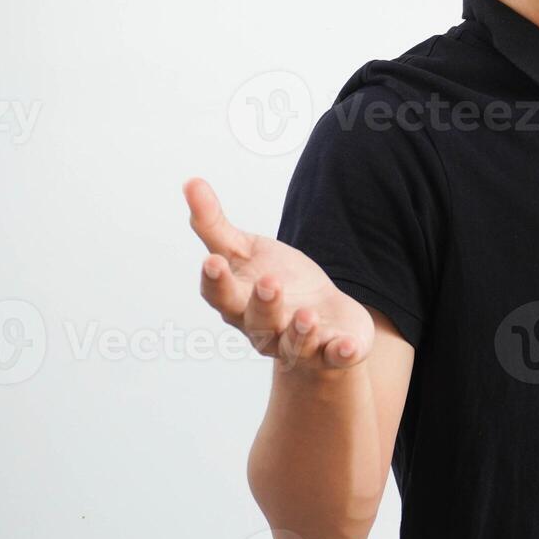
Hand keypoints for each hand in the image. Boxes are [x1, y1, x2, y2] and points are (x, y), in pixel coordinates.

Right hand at [184, 177, 375, 374]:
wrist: (320, 317)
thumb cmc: (275, 281)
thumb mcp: (245, 250)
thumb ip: (215, 224)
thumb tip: (191, 182)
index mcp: (239, 302)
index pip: (219, 295)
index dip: (215, 281)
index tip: (212, 261)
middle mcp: (264, 329)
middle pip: (258, 322)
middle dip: (263, 304)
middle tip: (270, 282)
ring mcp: (298, 344)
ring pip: (295, 344)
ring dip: (300, 331)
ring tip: (307, 314)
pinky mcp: (332, 351)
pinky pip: (336, 357)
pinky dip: (341, 353)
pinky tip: (347, 346)